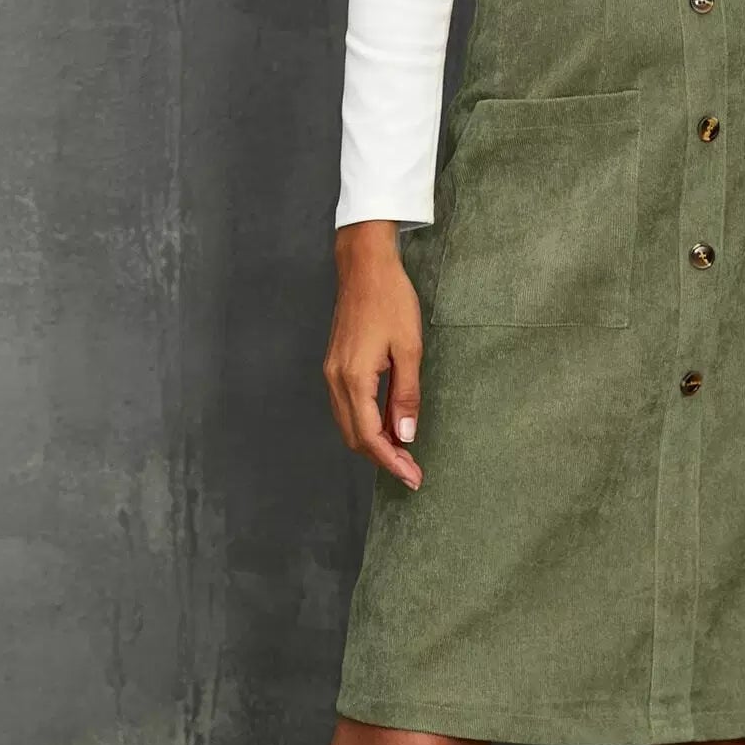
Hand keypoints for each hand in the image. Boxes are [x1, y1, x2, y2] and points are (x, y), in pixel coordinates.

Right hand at [323, 220, 423, 488]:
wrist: (364, 266)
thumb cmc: (391, 300)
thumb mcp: (408, 347)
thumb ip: (406, 394)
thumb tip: (405, 435)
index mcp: (353, 378)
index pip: (370, 437)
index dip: (391, 462)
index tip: (413, 478)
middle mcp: (336, 380)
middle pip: (355, 436)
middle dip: (383, 458)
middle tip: (411, 470)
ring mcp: (332, 372)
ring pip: (349, 423)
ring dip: (374, 441)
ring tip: (403, 451)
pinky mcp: (335, 364)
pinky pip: (348, 406)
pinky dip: (366, 421)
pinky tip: (388, 421)